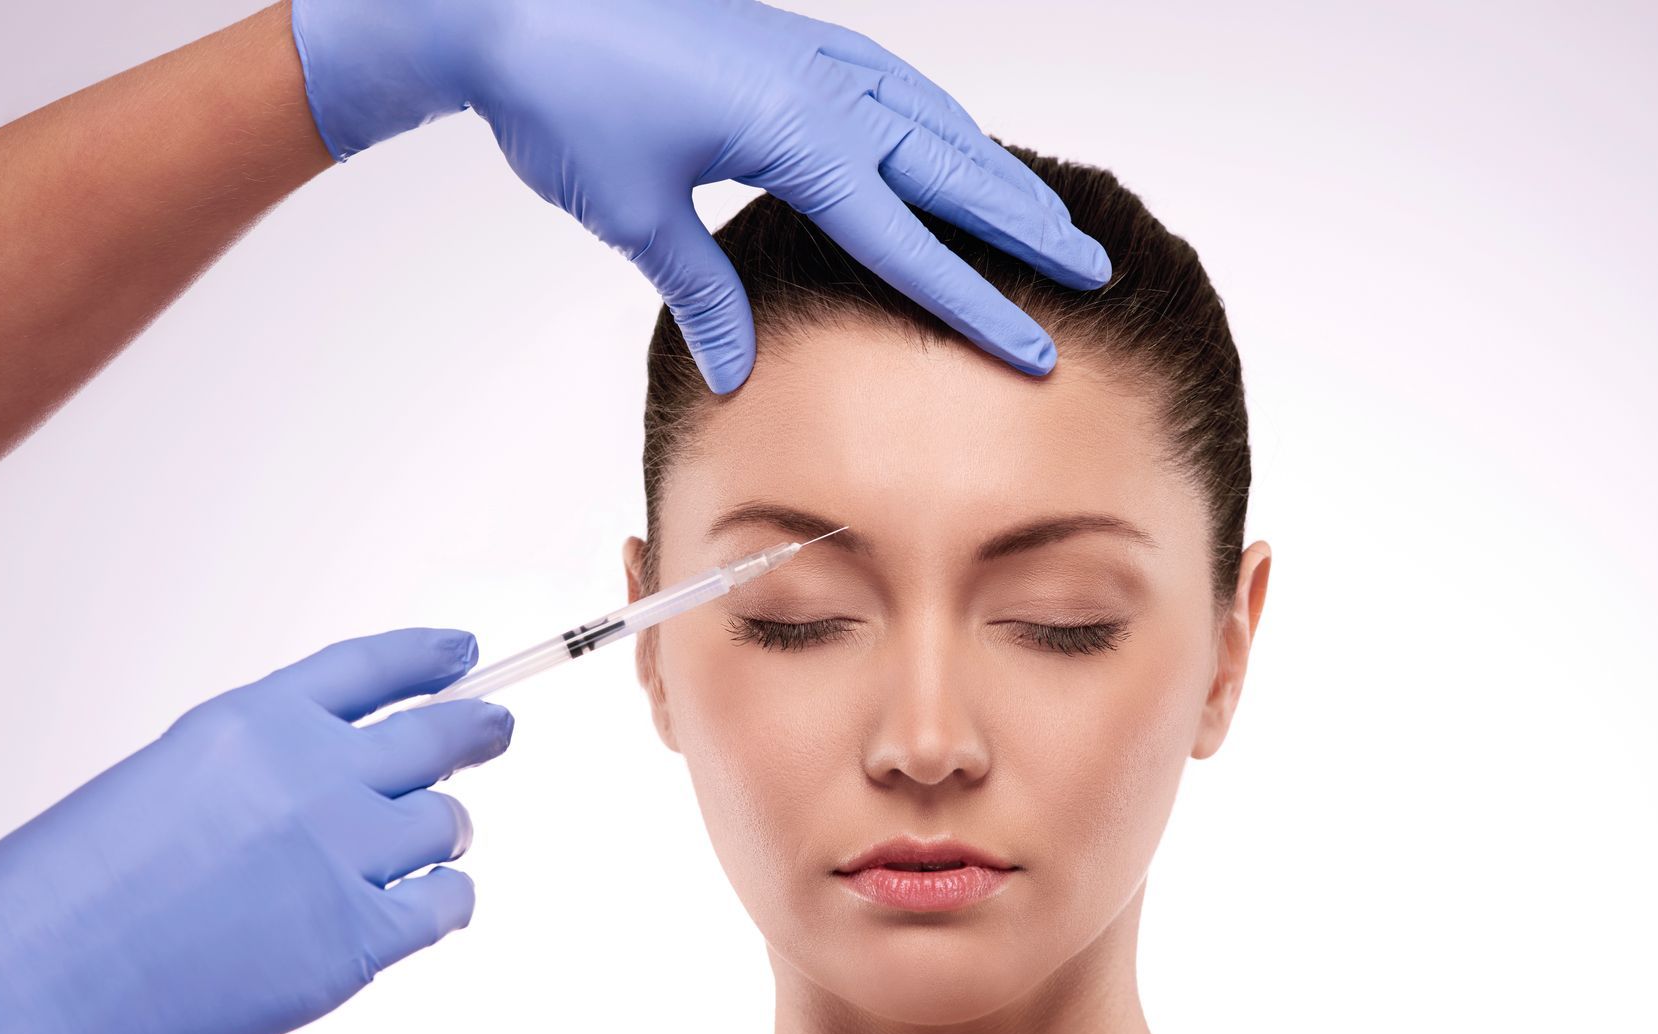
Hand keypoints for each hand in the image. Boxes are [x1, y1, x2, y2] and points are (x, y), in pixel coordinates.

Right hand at [0, 628, 512, 1033]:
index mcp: (253, 722)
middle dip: (477, 730)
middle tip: (497, 729)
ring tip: (427, 845)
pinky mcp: (358, 937)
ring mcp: (343, 854)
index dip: (426, 657)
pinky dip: (445, 901)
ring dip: (443, 832)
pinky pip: (445, 904)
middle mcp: (314, 774)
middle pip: (435, 735)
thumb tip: (335, 790)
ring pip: (446, 823)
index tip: (462, 655)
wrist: (38, 981)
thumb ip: (257, 774)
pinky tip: (430, 904)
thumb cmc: (70, 893)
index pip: (369, 667)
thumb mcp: (164, 779)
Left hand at [289, 0, 1111, 391]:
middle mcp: (822, 84)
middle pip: (953, 164)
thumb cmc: (564, 93)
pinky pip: (890, 82)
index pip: (909, 238)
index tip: (1035, 348)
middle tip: (1093, 268)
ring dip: (991, 168)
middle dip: (1025, 224)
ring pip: (932, 114)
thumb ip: (701, 290)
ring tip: (1043, 214)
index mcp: (796, 132)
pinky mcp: (786, 39)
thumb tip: (739, 370)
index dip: (976, 302)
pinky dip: (936, 118)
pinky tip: (947, 140)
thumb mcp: (634, 211)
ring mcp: (809, 52)